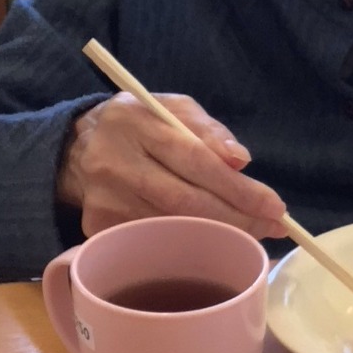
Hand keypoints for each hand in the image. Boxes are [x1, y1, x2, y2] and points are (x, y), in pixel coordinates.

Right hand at [57, 92, 286, 240]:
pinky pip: (156, 241)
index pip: (194, 159)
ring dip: (221, 234)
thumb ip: (208, 130)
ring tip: (254, 233)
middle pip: (186, 202)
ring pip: (174, 227)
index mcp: (134, 123)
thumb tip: (241, 161)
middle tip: (273, 227)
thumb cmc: (139, 125)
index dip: (238, 188)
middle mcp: (114, 163)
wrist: (77, 148)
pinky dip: (191, 244)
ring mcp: (104, 200)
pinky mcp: (98, 228)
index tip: (275, 206)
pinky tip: (215, 242)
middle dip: (238, 218)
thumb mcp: (172, 108)